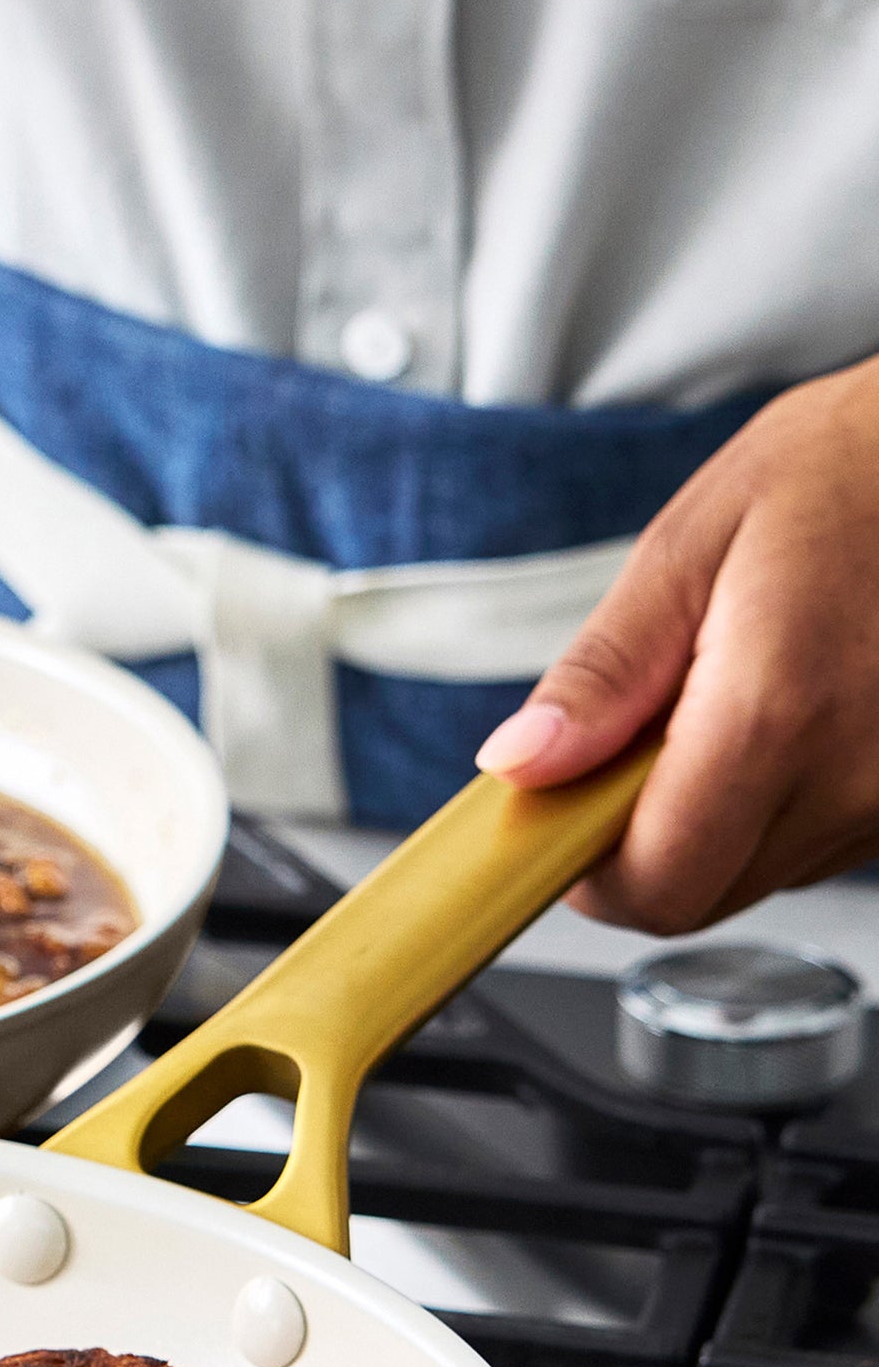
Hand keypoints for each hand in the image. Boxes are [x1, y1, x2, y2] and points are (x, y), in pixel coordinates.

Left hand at [475, 352, 878, 931]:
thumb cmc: (841, 473)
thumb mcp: (688, 550)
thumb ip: (600, 674)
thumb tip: (521, 764)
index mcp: (777, 713)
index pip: (655, 883)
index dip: (587, 871)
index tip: (560, 816)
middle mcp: (853, 775)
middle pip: (699, 893)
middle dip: (641, 840)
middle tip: (634, 742)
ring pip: (754, 874)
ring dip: (712, 818)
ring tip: (727, 702)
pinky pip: (813, 843)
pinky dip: (774, 802)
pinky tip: (788, 713)